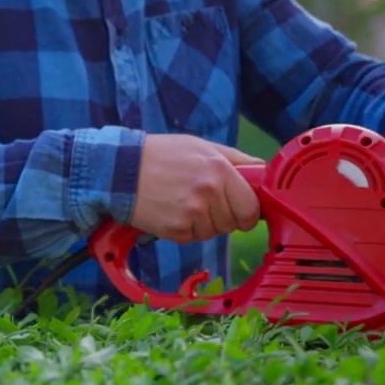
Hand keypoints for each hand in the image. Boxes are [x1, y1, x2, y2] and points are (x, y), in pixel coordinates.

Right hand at [129, 134, 263, 244]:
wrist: (121, 170)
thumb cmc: (162, 155)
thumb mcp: (202, 147)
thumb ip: (236, 160)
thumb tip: (263, 173)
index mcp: (220, 170)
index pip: (250, 207)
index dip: (248, 213)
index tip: (241, 212)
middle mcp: (208, 193)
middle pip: (232, 223)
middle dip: (223, 217)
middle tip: (205, 204)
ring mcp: (191, 214)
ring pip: (212, 233)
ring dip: (202, 224)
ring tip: (183, 205)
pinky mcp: (175, 229)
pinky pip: (191, 238)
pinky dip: (183, 230)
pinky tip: (171, 213)